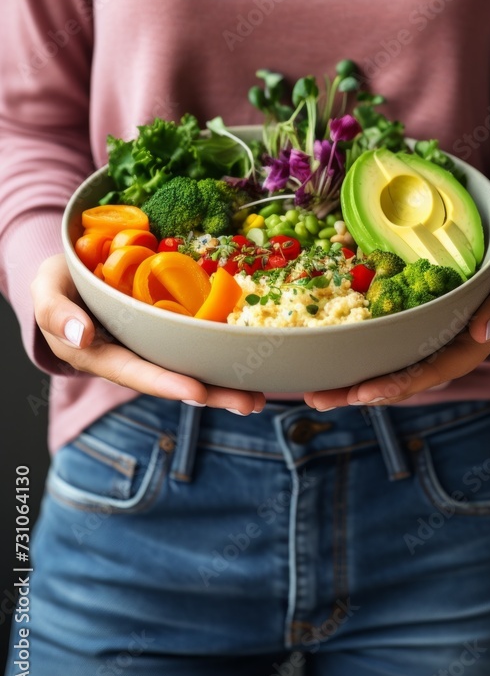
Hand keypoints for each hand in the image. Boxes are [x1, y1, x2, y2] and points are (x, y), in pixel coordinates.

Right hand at [31, 254, 265, 414]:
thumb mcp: (46, 291)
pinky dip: (220, 354)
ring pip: (188, 367)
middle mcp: (131, 357)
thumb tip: (81, 337)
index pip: (135, 372)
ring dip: (223, 384)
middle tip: (249, 402)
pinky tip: (250, 361)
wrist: (70, 272)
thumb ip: (56, 313)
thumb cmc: (56, 285)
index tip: (197, 392)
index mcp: (100, 354)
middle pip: (172, 379)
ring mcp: (150, 347)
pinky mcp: (165, 330)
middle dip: (211, 394)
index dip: (166, 383)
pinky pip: (193, 345)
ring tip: (258, 395)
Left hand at [303, 255, 489, 411]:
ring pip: (380, 372)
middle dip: (358, 393)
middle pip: (394, 382)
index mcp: (461, 353)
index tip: (366, 393)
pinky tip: (321, 363)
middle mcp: (434, 357)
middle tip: (321, 398)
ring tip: (311, 393)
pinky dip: (349, 358)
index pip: (426, 374)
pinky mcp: (402, 336)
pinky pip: (375, 351)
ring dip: (346, 385)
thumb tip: (483, 330)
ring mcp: (417, 350)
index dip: (396, 385)